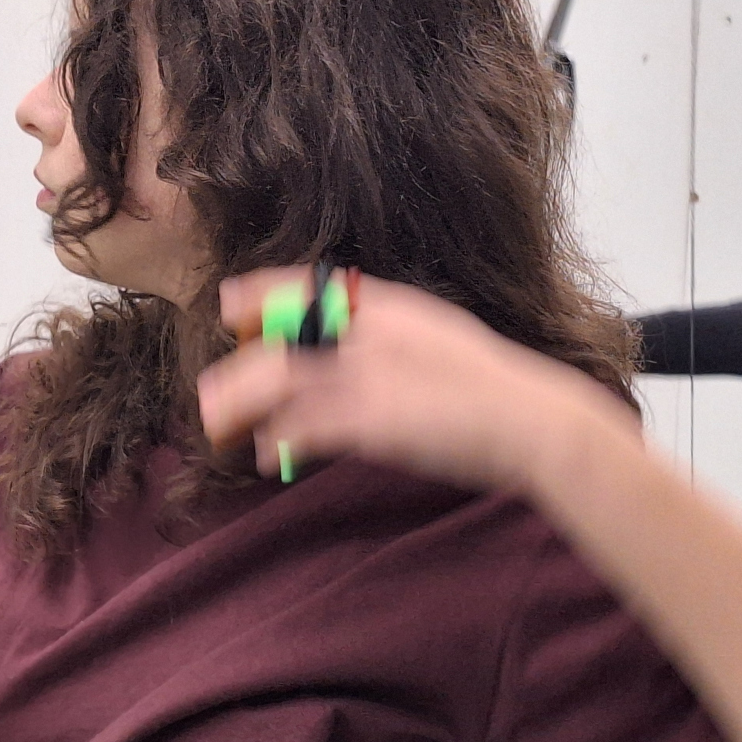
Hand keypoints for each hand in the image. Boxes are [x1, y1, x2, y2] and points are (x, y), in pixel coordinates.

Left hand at [198, 267, 637, 494]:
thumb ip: (388, 340)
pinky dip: (280, 441)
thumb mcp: (435, 342)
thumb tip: (345, 349)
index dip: (263, 292)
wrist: (533, 424)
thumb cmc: (489, 391)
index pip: (310, 286)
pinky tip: (265, 455)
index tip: (228, 301)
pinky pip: (305, 428)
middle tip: (207, 392)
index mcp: (390, 307)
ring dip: (242, 406)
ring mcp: (370, 376)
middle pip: (281, 341)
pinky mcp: (371, 420)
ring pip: (279, 383)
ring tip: (220, 427)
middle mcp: (372, 333)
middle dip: (238, 368)